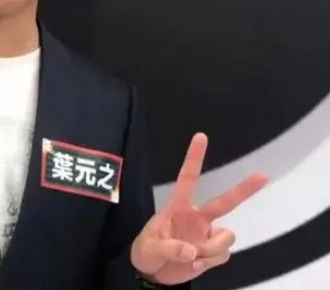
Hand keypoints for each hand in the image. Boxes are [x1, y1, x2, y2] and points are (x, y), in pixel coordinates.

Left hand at [130, 133, 267, 284]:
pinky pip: (223, 255)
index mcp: (178, 208)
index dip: (194, 158)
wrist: (154, 274)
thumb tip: (191, 251)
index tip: (201, 136)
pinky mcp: (213, 252)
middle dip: (245, 189)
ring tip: (191, 258)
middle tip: (263, 175)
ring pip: (226, 238)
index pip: (187, 179)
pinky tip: (196, 263)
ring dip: (211, 251)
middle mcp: (197, 218)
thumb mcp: (149, 249)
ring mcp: (207, 234)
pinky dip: (210, 262)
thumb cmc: (147, 252)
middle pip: (225, 202)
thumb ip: (169, 248)